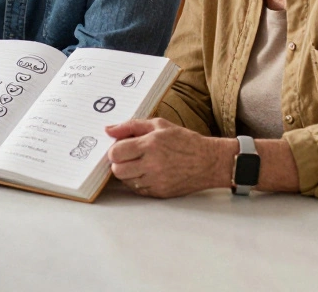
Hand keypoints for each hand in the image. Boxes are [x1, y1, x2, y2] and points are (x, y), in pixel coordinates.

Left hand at [105, 118, 226, 197]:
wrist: (209, 161)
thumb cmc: (184, 141)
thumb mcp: (159, 125)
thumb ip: (131, 126)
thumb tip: (108, 130)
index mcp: (150, 144)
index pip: (115, 153)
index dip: (114, 150)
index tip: (121, 148)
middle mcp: (152, 164)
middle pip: (117, 170)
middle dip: (118, 163)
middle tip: (128, 157)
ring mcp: (156, 181)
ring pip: (126, 181)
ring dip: (128, 173)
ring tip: (140, 164)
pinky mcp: (160, 193)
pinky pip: (138, 190)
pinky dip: (138, 182)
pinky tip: (148, 173)